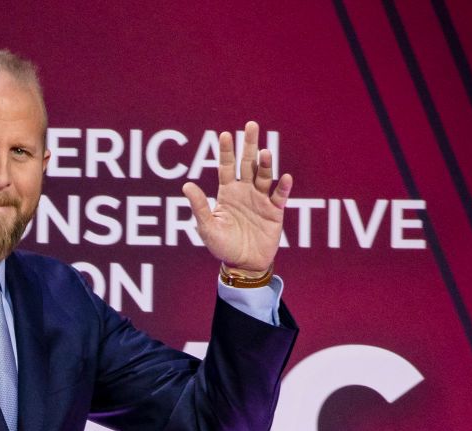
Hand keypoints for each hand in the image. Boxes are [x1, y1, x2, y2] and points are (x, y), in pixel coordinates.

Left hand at [182, 121, 292, 274]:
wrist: (243, 264)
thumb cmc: (222, 246)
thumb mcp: (207, 227)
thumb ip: (200, 206)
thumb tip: (186, 185)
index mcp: (227, 192)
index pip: (227, 166)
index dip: (226, 151)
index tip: (225, 134)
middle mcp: (245, 191)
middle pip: (248, 163)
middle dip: (249, 145)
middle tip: (251, 124)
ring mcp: (261, 199)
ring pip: (264, 176)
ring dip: (265, 164)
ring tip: (265, 152)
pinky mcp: (275, 211)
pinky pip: (280, 196)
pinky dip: (282, 187)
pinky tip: (285, 177)